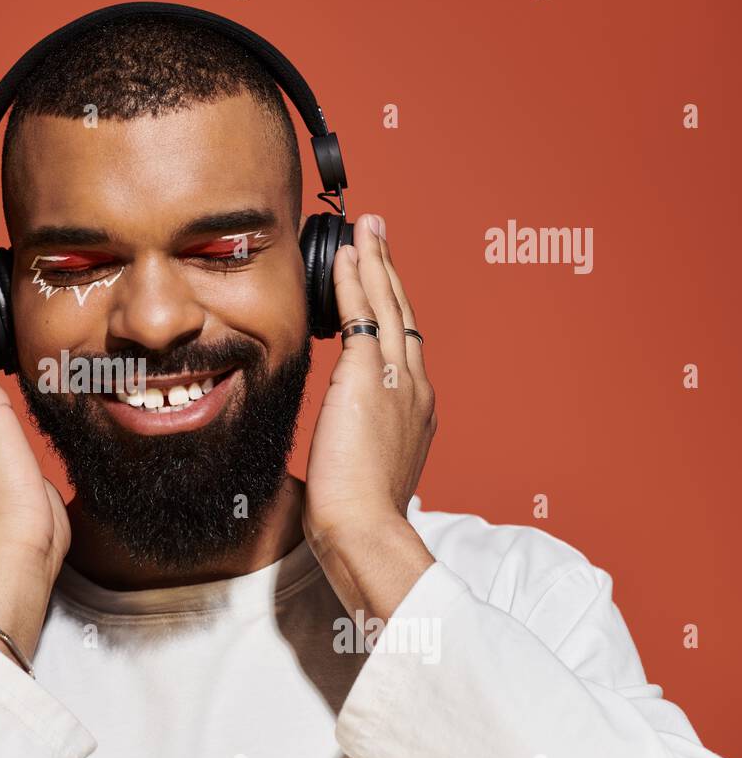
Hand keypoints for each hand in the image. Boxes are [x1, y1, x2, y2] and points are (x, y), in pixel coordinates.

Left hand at [303, 214, 436, 618]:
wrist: (364, 528)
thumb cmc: (358, 515)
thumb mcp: (364, 467)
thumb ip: (359, 441)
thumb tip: (340, 439)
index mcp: (417, 411)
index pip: (403, 347)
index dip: (393, 311)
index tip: (382, 285)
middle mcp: (415, 388)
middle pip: (403, 314)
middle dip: (390, 271)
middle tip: (379, 234)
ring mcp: (395, 379)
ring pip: (387, 305)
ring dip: (375, 261)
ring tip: (366, 228)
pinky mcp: (367, 375)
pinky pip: (361, 313)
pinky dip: (355, 280)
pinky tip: (346, 255)